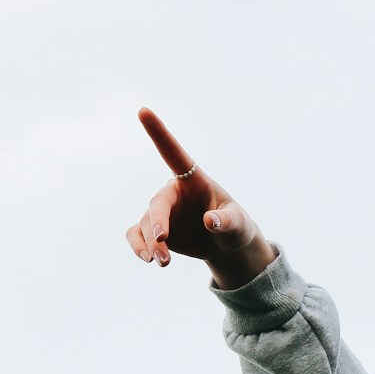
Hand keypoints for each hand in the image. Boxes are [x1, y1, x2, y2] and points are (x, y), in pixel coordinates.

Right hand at [124, 107, 275, 289]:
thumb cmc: (235, 227)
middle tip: (163, 244)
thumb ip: (227, 221)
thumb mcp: (238, 224)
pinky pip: (136, 235)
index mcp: (193, 179)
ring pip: (146, 224)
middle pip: (157, 205)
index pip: (173, 153)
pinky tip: (148, 259)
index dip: (159, 133)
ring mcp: (161, 211)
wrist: (226, 246)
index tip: (144, 110)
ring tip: (164, 263)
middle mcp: (173, 192)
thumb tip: (210, 221)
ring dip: (151, 244)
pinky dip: (138, 247)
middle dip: (158, 225)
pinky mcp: (152, 230)